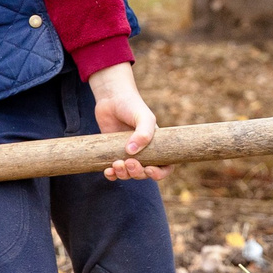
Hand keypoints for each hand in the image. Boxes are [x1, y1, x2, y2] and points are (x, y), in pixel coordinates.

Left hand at [87, 62, 167, 181]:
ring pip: (129, 174)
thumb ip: (143, 133)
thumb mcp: (143, 117)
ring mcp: (128, 154)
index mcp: (156, 145)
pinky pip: (114, 171)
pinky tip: (107, 171)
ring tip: (116, 164)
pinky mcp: (113, 153)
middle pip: (144, 173)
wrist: (111, 98)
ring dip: (123, 174)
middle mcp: (144, 152)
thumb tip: (132, 152)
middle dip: (137, 172)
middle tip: (128, 162)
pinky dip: (111, 174)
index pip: (165, 166)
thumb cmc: (132, 105)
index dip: (159, 173)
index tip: (149, 170)